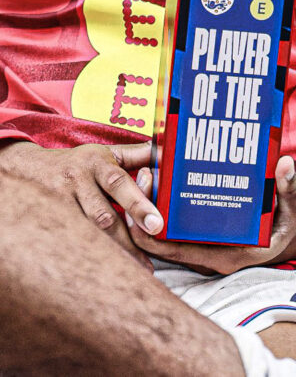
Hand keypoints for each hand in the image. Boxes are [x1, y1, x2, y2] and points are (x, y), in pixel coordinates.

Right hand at [0, 141, 162, 268]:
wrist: (26, 166)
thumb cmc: (76, 163)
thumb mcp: (103, 153)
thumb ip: (136, 155)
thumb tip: (167, 152)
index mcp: (96, 163)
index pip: (119, 183)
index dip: (138, 204)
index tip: (157, 225)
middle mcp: (77, 181)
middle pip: (103, 215)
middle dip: (127, 241)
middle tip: (149, 266)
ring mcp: (59, 201)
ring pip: (87, 233)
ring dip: (112, 255)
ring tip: (133, 275)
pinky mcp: (48, 218)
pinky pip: (71, 240)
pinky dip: (88, 256)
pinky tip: (103, 273)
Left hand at [128, 156, 295, 274]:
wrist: (283, 242)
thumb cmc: (284, 229)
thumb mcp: (289, 212)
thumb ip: (288, 190)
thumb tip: (287, 165)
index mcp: (225, 256)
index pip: (175, 250)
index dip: (152, 230)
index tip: (143, 199)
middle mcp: (207, 257)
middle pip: (161, 243)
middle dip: (144, 212)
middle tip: (142, 175)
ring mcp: (199, 251)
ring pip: (160, 236)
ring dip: (148, 208)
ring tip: (144, 173)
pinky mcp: (196, 241)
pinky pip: (168, 231)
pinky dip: (157, 210)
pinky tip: (153, 183)